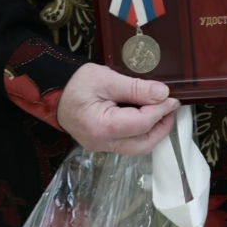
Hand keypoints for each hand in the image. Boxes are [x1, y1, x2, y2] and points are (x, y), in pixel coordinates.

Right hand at [57, 63, 179, 154]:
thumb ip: (136, 88)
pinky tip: (146, 115)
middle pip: (143, 144)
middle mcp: (103, 143)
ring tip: (161, 110)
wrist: (53, 91)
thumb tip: (163, 94)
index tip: (173, 98)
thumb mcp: (106, 78)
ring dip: (154, 131)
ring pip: (138, 147)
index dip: (161, 111)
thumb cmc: (77, 82)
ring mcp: (102, 147)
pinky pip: (128, 143)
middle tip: (170, 107)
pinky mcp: (103, 144)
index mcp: (102, 127)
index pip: (142, 123)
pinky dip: (142, 131)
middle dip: (162, 126)